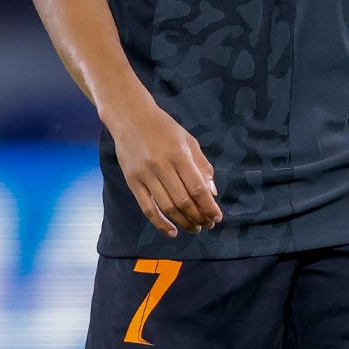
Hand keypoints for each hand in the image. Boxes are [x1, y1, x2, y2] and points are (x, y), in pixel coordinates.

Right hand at [108, 94, 222, 237]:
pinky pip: (147, 208)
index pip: (197, 187)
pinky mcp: (132, 181)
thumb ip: (202, 165)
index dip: (208, 206)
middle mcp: (162, 165)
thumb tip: (212, 193)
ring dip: (183, 222)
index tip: (217, 217)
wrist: (130, 117)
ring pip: (166, 207)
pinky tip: (172, 231)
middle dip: (198, 217)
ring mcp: (145, 175)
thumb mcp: (188, 140)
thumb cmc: (164, 127)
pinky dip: (160, 223)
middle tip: (207, 225)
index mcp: (179, 154)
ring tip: (194, 228)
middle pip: (183, 201)